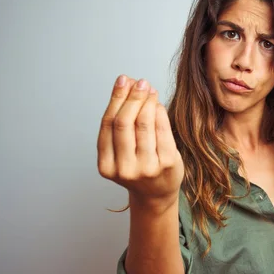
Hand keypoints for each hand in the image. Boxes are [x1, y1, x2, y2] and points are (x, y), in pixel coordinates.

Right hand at [97, 75, 183, 207]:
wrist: (157, 193)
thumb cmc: (137, 165)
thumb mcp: (121, 150)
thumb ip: (120, 121)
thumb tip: (126, 83)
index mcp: (106, 166)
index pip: (108, 124)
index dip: (116, 99)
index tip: (123, 80)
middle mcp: (124, 169)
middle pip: (124, 123)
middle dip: (132, 97)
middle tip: (139, 82)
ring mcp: (147, 168)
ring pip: (144, 124)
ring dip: (147, 102)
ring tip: (149, 90)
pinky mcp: (167, 164)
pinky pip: (162, 130)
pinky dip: (159, 112)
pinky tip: (158, 104)